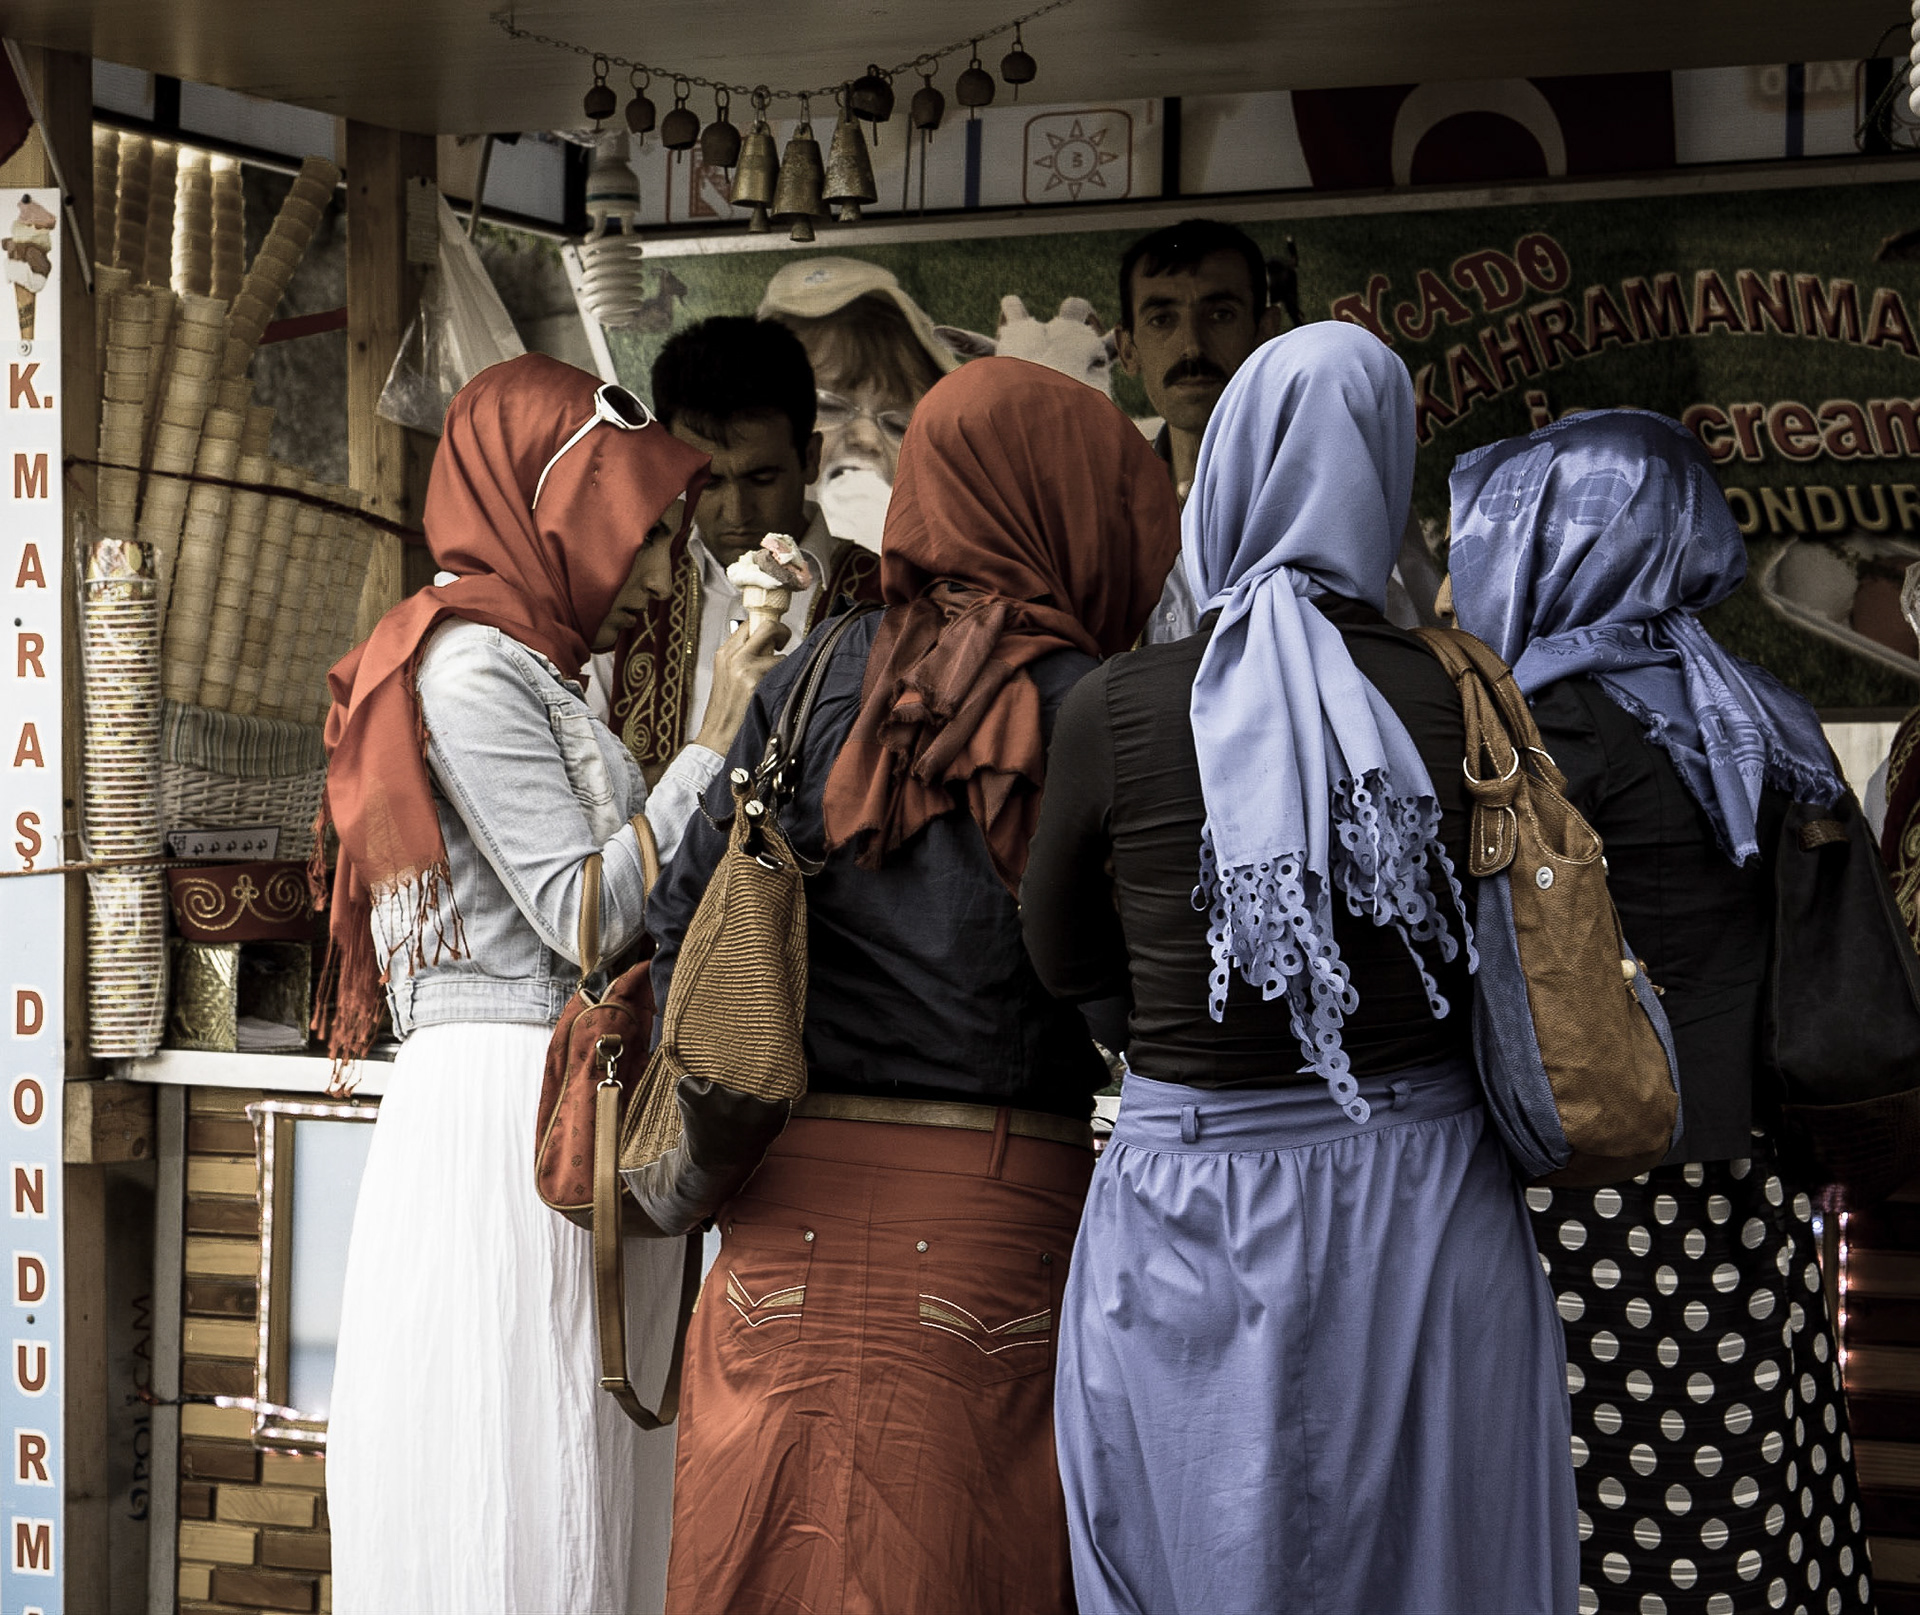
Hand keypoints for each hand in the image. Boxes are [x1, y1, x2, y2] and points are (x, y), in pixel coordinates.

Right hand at [691, 617, 790, 755]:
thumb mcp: (726, 677)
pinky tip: (775, 694)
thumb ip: (741, 657)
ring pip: (780, 653)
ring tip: (774, 683)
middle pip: (767, 626)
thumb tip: (766, 642)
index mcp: (724, 653)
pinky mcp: (756, 684)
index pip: (749, 623)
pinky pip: (783, 672)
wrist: (717, 738)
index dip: (766, 626)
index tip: (775, 635)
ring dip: (783, 666)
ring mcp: (745, 669)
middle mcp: (733, 657)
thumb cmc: (725, 711)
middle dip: (782, 631)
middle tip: (785, 642)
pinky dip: (784, 680)